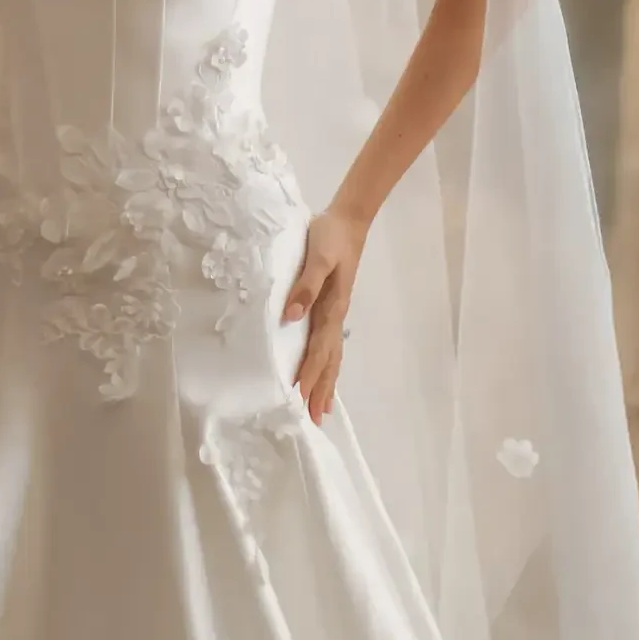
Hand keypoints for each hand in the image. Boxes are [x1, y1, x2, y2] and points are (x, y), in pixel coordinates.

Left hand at [279, 207, 364, 420]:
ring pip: (332, 355)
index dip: (310, 374)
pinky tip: (323, 371)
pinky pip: (329, 343)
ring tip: (321, 407)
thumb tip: (290, 318)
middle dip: (321, 388)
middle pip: (329, 360)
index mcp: (332, 307)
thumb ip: (305, 286)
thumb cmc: (330, 237)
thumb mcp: (317, 257)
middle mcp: (335, 315)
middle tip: (314, 418)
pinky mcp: (332, 305)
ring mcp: (335, 312)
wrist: (348, 220)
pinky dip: (327, 363)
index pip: (319, 350)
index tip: (301, 399)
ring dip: (326, 381)